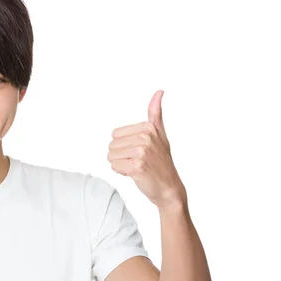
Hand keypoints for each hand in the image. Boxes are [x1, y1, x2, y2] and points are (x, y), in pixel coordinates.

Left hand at [107, 90, 186, 208]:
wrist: (169, 188)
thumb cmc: (161, 162)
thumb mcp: (160, 135)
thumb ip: (155, 114)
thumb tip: (159, 91)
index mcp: (148, 127)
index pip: (115, 135)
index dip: (124, 146)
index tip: (140, 151)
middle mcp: (146, 137)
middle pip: (111, 146)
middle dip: (122, 156)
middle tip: (139, 161)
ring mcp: (142, 151)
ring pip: (111, 157)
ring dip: (122, 165)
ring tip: (138, 167)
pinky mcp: (137, 165)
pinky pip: (114, 167)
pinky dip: (122, 173)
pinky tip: (136, 174)